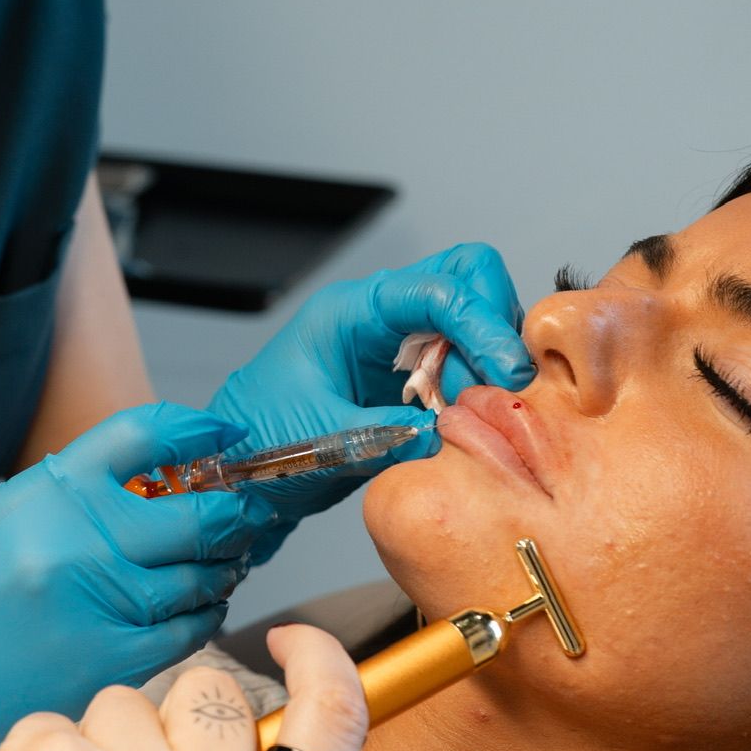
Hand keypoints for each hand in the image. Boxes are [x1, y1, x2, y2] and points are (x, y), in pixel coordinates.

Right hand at [0, 403, 273, 750]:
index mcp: (49, 490)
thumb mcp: (2, 516)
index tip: (222, 437)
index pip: (146, 433)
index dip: (198, 430)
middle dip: (229, 512)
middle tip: (237, 513)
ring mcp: (98, 602)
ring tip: (211, 566)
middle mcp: (78, 539)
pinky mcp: (108, 661)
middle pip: (197, 513)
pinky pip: (186, 631)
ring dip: (218, 569)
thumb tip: (154, 482)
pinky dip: (199, 616)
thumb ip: (76, 495)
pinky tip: (189, 610)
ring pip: (201, 577)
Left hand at [208, 243, 532, 551]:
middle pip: (466, 278)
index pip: (436, 289)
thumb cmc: (261, 443)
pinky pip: (464, 360)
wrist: (241, 471)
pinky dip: (478, 384)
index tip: (508, 371)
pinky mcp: (411, 373)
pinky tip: (465, 420)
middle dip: (493, 327)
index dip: (482, 323)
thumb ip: (383, 433)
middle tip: (496, 389)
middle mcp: (380, 314)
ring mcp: (398, 340)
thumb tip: (444, 432)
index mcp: (350, 312)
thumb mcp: (321, 440)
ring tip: (472, 414)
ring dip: (487, 362)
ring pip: (472, 318)